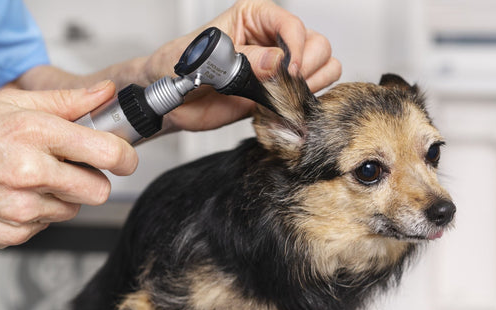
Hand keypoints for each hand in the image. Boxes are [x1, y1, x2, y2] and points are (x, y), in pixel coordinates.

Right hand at [0, 81, 137, 250]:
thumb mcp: (8, 104)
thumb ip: (64, 101)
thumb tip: (104, 93)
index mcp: (33, 133)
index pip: (107, 152)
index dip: (124, 156)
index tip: (123, 157)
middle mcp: (30, 171)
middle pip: (99, 190)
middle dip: (91, 180)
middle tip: (70, 169)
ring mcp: (21, 207)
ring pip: (73, 209)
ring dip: (61, 196)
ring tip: (30, 180)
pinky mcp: (13, 234)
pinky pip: (46, 226)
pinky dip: (36, 214)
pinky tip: (12, 197)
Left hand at [143, 0, 341, 131]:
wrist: (171, 99)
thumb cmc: (179, 66)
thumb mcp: (206, 59)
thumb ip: (244, 60)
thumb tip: (277, 62)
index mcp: (255, 17)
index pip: (292, 25)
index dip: (296, 48)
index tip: (288, 71)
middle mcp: (273, 38)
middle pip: (318, 44)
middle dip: (307, 67)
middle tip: (284, 87)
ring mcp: (280, 66)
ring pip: (324, 65)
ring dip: (312, 84)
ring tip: (284, 96)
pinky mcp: (281, 91)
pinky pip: (314, 92)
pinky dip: (308, 101)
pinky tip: (284, 106)